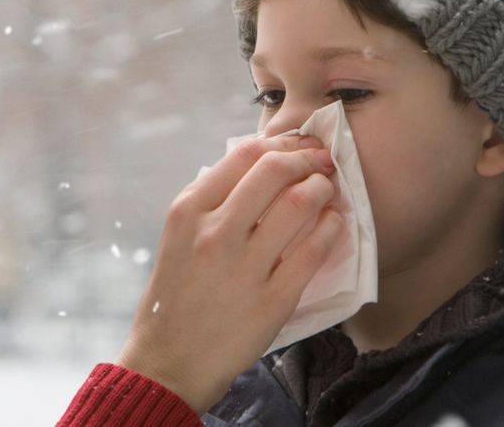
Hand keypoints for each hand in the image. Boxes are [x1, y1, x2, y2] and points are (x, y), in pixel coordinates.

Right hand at [114, 134, 342, 413]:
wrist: (170, 361)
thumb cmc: (177, 295)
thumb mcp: (179, 236)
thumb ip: (213, 202)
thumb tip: (264, 165)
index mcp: (188, 210)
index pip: (244, 154)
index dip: (281, 143)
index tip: (298, 146)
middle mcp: (214, 232)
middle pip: (274, 170)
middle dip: (307, 159)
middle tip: (322, 163)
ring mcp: (243, 266)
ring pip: (299, 204)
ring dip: (322, 188)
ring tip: (328, 190)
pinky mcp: (271, 300)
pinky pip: (313, 251)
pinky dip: (330, 229)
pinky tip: (333, 225)